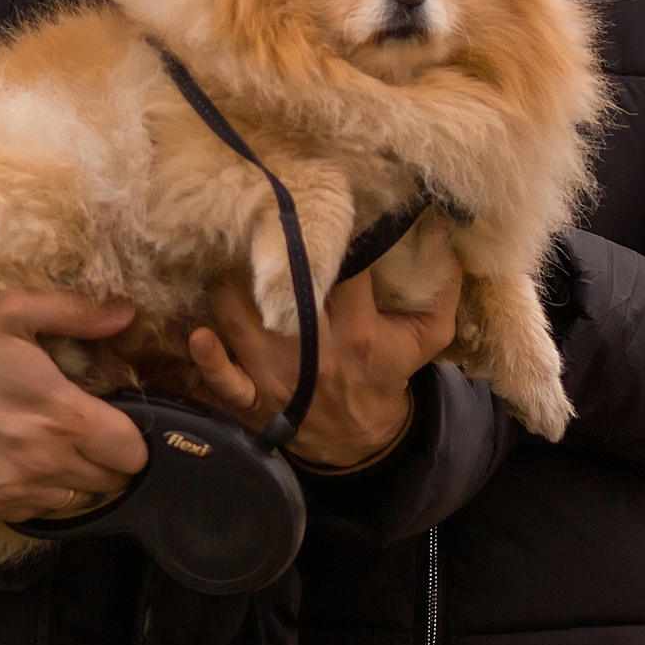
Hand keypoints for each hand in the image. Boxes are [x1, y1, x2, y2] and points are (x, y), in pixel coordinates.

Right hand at [0, 291, 146, 520]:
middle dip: (113, 463)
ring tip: (62, 452)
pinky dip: (42, 498)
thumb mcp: (12, 310)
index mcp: (61, 416)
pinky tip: (27, 467)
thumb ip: (76, 314)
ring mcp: (12, 490)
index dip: (135, 439)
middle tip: (96, 436)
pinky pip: (34, 516)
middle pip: (112, 484)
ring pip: (77, 505)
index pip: (132, 453)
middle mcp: (43, 462)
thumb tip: (125, 314)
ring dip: (80, 483)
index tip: (121, 422)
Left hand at [187, 240, 462, 469]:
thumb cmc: (389, 372)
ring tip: (226, 258)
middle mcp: (315, 351)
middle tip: (257, 216)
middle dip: (271, 254)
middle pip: (285, 292)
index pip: (344, 273)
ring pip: (242, 321)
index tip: (319, 204)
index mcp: (359, 331)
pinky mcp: (253, 398)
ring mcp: (278, 376)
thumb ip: (443, 286)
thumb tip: (446, 229)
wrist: (362, 440)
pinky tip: (199, 334)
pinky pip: (224, 381)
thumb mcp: (428, 335)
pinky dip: (209, 359)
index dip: (331, 237)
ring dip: (230, 289)